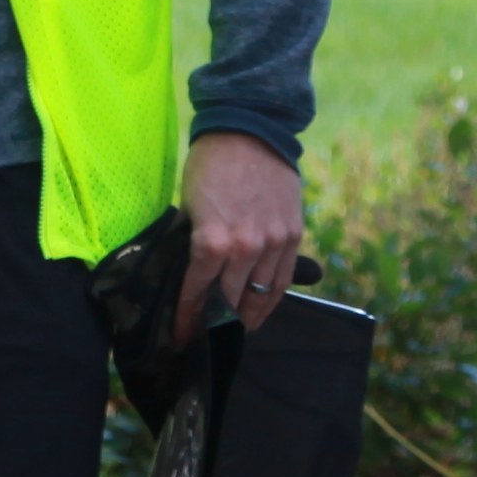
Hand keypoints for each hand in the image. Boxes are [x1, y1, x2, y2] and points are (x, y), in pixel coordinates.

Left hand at [177, 130, 304, 348]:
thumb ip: (195, 242)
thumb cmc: (209, 166)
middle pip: (229, 299)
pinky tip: (261, 312)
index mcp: (213, 241)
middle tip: (205, 342)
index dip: (189, 318)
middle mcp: (246, 248)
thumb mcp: (189, 207)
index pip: (198, 291)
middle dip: (215, 324)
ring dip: (246, 318)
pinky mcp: (293, 236)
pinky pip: (283, 279)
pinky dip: (272, 299)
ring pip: (260, 294)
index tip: (183, 337)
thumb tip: (193, 274)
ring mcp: (274, 243)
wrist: (249, 133)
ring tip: (233, 334)